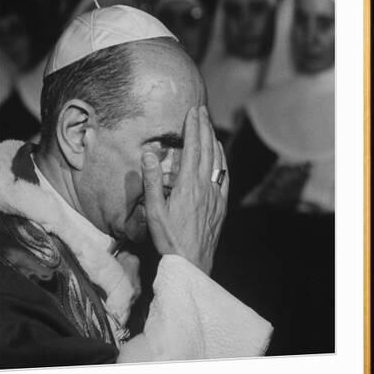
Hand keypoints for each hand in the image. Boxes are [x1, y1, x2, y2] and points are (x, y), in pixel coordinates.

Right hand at [141, 106, 228, 275]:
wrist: (192, 262)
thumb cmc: (169, 238)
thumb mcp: (154, 210)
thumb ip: (152, 180)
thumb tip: (149, 153)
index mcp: (188, 184)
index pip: (193, 148)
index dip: (193, 128)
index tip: (193, 111)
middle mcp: (205, 186)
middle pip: (207, 150)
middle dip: (204, 127)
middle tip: (201, 111)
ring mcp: (215, 195)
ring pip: (218, 161)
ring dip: (214, 141)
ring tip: (209, 127)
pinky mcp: (221, 206)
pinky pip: (224, 176)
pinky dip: (222, 160)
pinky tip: (220, 156)